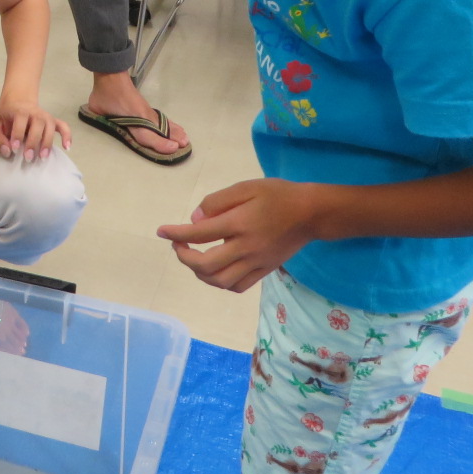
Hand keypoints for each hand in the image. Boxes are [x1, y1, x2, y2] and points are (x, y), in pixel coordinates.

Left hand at [0, 98, 70, 161]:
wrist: (17, 104)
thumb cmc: (4, 119)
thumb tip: (7, 152)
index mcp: (19, 110)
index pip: (20, 120)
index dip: (17, 134)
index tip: (14, 149)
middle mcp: (34, 112)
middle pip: (38, 124)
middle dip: (33, 142)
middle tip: (27, 158)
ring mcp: (45, 117)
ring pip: (50, 127)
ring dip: (48, 142)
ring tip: (43, 157)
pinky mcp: (53, 122)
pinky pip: (63, 127)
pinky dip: (67, 136)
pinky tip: (67, 147)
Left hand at [156, 179, 320, 292]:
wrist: (311, 213)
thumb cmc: (277, 195)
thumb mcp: (245, 187)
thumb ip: (217, 202)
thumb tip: (195, 220)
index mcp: (239, 223)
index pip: (199, 234)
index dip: (176, 233)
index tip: (162, 231)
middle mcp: (245, 248)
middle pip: (206, 264)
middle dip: (184, 257)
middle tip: (178, 245)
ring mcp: (256, 263)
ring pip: (220, 281)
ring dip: (200, 273)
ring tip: (194, 258)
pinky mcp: (264, 271)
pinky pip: (237, 286)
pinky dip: (221, 282)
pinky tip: (215, 270)